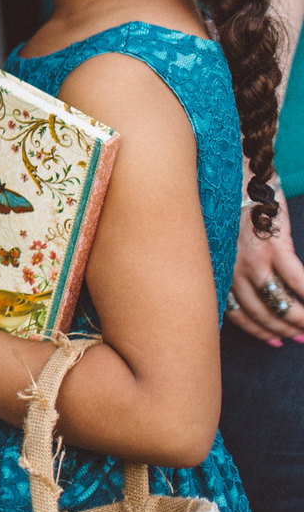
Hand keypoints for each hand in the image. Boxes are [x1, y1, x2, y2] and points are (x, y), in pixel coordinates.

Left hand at [227, 189, 303, 345]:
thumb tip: (246, 286)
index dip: (256, 330)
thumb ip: (227, 262)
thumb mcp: (217, 237)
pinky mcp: (274, 245)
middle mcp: (230, 267)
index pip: (234, 312)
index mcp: (216, 267)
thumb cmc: (227, 203)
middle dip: (281, 330)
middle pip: (259, 312)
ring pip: (279, 303)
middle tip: (298, 338)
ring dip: (299, 320)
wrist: (234, 171)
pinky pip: (298, 281)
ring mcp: (252, 258)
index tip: (272, 341)